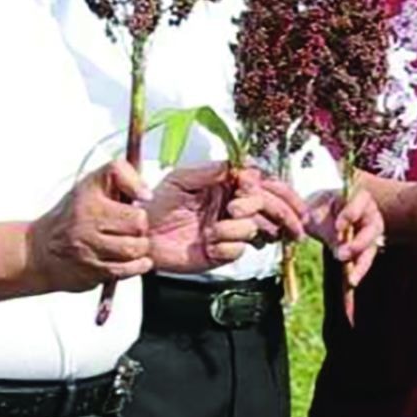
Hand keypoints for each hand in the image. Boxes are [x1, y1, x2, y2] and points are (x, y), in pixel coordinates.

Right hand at [29, 159, 153, 291]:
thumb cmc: (72, 217)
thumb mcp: (90, 188)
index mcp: (87, 192)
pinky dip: (137, 265)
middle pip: (137, 220)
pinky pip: (126, 269)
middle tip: (132, 226)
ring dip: (140, 246)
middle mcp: (85, 218)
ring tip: (132, 243)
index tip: (144, 196)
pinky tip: (136, 260)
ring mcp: (87, 246)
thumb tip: (147, 193)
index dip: (137, 186)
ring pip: (134, 247)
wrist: (39, 250)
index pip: (118, 174)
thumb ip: (121, 178)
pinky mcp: (91, 270)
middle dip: (141, 224)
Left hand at [145, 165, 307, 273]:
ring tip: (214, 231)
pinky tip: (209, 246)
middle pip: (271, 204)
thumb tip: (239, 164)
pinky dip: (226, 247)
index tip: (245, 187)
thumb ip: (211, 171)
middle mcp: (233, 205)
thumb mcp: (180, 179)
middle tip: (240, 211)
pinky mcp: (226, 251)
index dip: (259, 185)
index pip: (259, 181)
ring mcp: (231, 229)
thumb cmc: (157, 205)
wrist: (141, 236)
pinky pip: (239, 249)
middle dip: (275, 209)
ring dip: (236, 229)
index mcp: (226, 185)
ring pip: (255, 227)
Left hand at [306, 187, 384, 287]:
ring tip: (351, 279)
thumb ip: (324, 222)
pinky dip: (358, 272)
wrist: (322, 212)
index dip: (350, 215)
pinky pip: (364, 261)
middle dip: (357, 244)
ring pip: (370, 249)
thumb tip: (332, 243)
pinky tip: (351, 282)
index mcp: (360, 198)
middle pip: (370, 230)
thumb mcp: (319, 209)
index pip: (358, 204)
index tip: (338, 227)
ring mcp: (371, 233)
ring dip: (360, 264)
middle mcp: (371, 216)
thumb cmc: (321, 206)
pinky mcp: (367, 248)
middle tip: (341, 255)